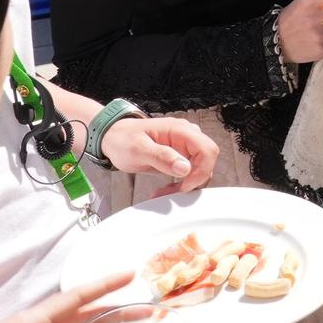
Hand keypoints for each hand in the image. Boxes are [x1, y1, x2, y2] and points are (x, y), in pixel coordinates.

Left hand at [102, 118, 219, 195]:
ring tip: (165, 192)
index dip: (201, 170)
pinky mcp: (180, 157)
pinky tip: (167, 189)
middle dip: (195, 180)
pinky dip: (182, 184)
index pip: (207, 149)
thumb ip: (162, 157)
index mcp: (180, 130)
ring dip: (187, 184)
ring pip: (200, 169)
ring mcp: (184, 147)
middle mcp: (186, 136)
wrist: (114, 138)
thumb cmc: (123, 139)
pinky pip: (190, 173)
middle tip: (173, 192)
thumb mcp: (138, 149)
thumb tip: (185, 168)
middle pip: (208, 160)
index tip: (184, 185)